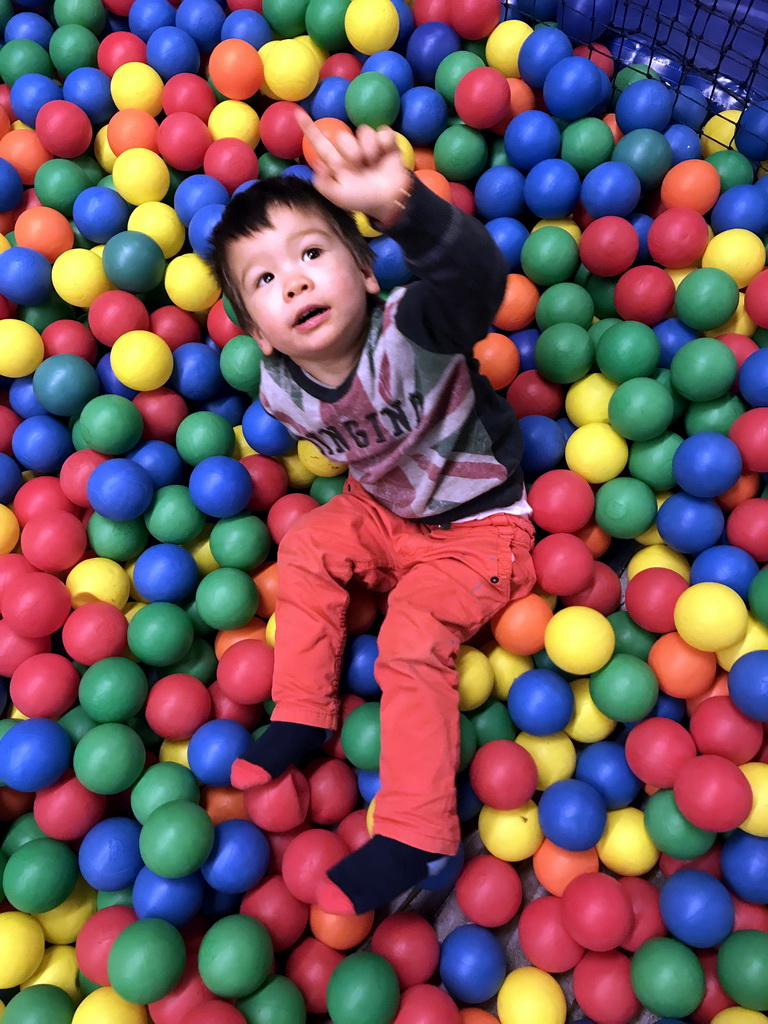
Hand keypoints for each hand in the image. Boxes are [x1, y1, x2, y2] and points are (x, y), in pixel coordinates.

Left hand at [295, 108, 411, 225]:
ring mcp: (368, 144)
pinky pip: (383, 131)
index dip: (309, 128)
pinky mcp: (386, 142)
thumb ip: (324, 184)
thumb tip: (317, 164)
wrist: (388, 201)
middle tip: (360, 167)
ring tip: (374, 163)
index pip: (320, 142)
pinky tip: (385, 155)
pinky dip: (385, 143)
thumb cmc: (362, 200)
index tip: (297, 113)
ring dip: (370, 149)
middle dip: (351, 152)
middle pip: (343, 136)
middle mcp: (350, 150)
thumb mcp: (339, 197)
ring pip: (364, 131)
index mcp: (337, 161)